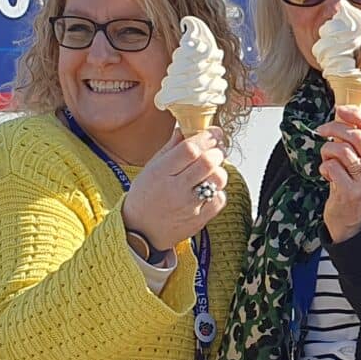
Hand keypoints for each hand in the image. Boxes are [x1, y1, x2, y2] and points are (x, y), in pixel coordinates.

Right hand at [124, 127, 228, 248]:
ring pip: (217, 180)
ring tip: (211, 171)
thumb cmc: (145, 196)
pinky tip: (209, 190)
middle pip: (207, 162)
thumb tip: (185, 128)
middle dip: (217, 151)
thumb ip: (170, 148)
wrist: (141, 231)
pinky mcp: (199, 220)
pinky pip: (220, 199)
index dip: (206, 137)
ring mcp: (189, 206)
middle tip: (216, 151)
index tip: (214, 133)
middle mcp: (175, 189)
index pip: (190, 149)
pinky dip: (218, 191)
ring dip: (219, 171)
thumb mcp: (151, 168)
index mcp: (161, 172)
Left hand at [318, 106, 360, 241]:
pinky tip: (326, 174)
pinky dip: (324, 167)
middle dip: (334, 128)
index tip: (340, 109)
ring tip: (326, 158)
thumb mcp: (358, 160)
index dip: (355, 114)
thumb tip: (341, 113)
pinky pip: (333, 168)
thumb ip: (353, 140)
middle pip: (356, 136)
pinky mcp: (350, 191)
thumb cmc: (350, 183)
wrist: (350, 216)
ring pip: (343, 150)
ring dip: (327, 150)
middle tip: (322, 130)